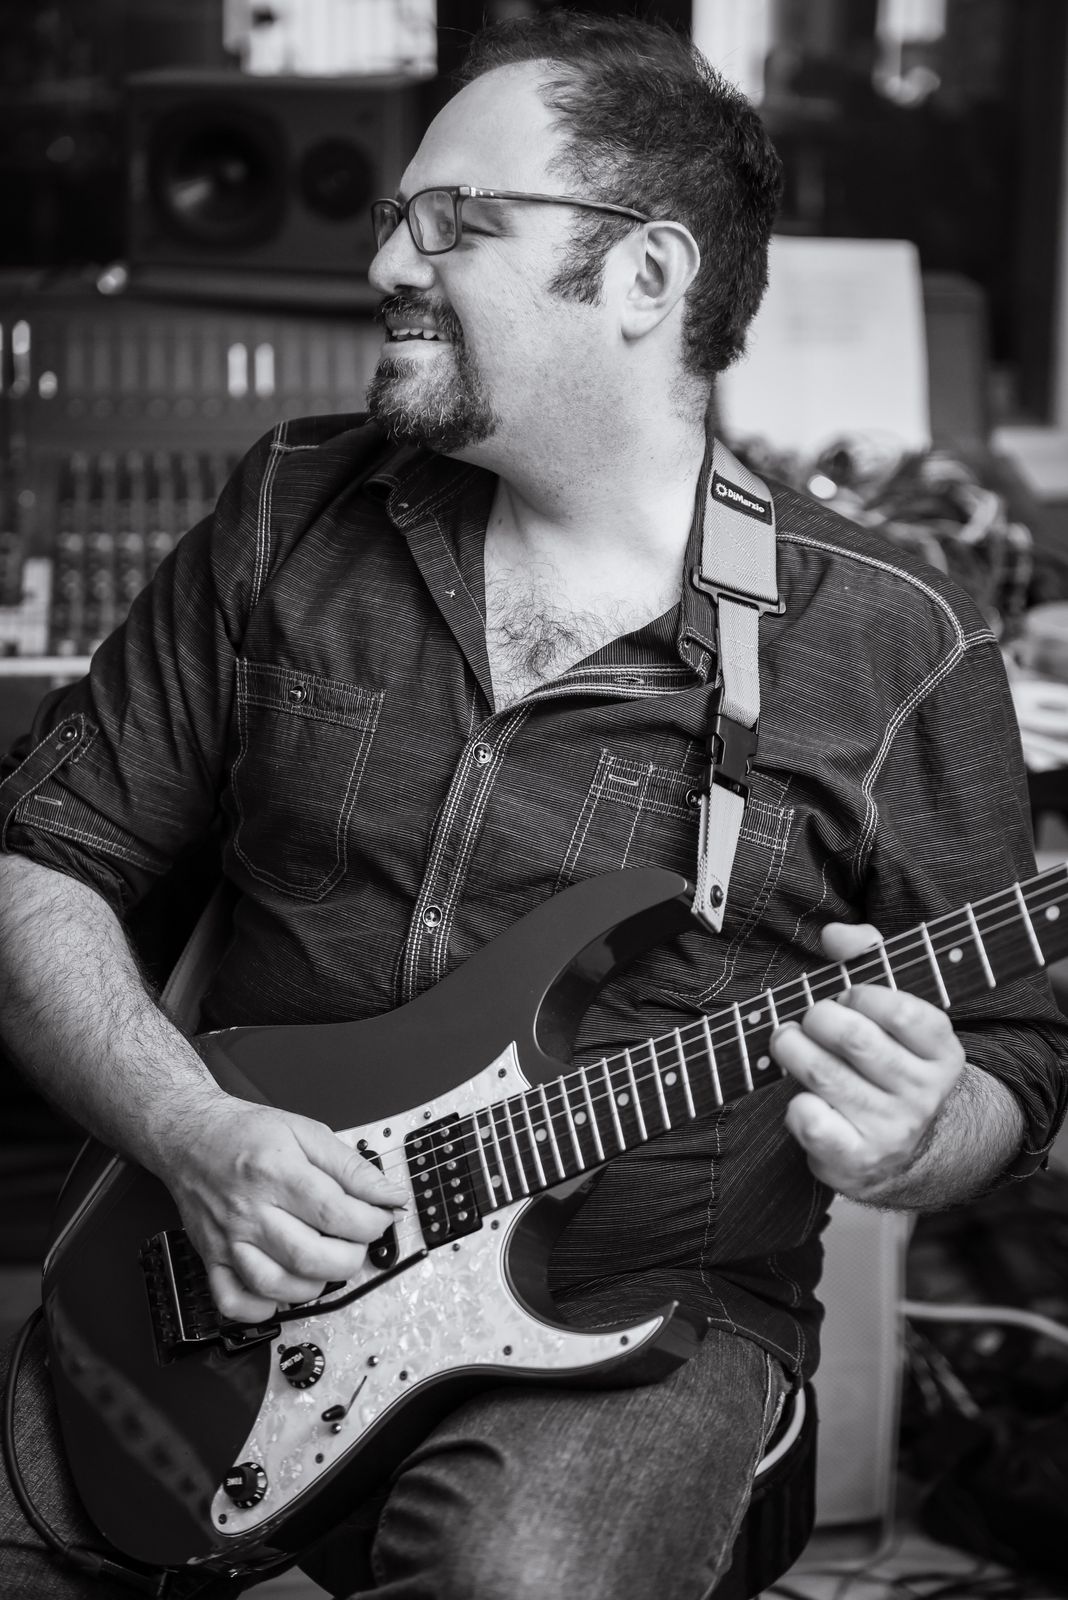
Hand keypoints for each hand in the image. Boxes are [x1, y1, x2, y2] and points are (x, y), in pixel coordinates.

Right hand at [156, 1095, 409, 1323]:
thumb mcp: (305, 1131)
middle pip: (309, 1256)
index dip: (370, 1222)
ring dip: (315, 1284)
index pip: (334, 1212)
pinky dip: (262, 1309)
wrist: (189, 1136)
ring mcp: (228, 1239)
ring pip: (276, 1285)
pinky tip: (283, 1291)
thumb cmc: (245, 1133)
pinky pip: (233, 1301)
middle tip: (357, 1242)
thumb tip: (389, 1195)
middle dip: (349, 1257)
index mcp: (276, 1172)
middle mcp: (250, 1210)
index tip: (382, 1217)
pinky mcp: (211, 1258)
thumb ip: (351, 1165)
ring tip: (326, 1263)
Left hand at [771, 921, 965, 1196]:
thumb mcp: (891, 1009)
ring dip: (792, 1050)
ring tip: (786, 1041)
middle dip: (817, 1018)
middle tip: (807, 1017)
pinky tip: (801, 1097)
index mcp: (941, 1051)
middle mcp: (923, 1093)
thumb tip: (835, 935)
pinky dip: (795, 1104)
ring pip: (824, 1076)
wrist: (903, 1150)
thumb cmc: (886, 1061)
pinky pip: (811, 1122)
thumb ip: (868, 959)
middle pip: (855, 1039)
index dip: (860, 992)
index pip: (899, 1009)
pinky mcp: (857, 1161)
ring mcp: (892, 1131)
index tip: (846, 993)